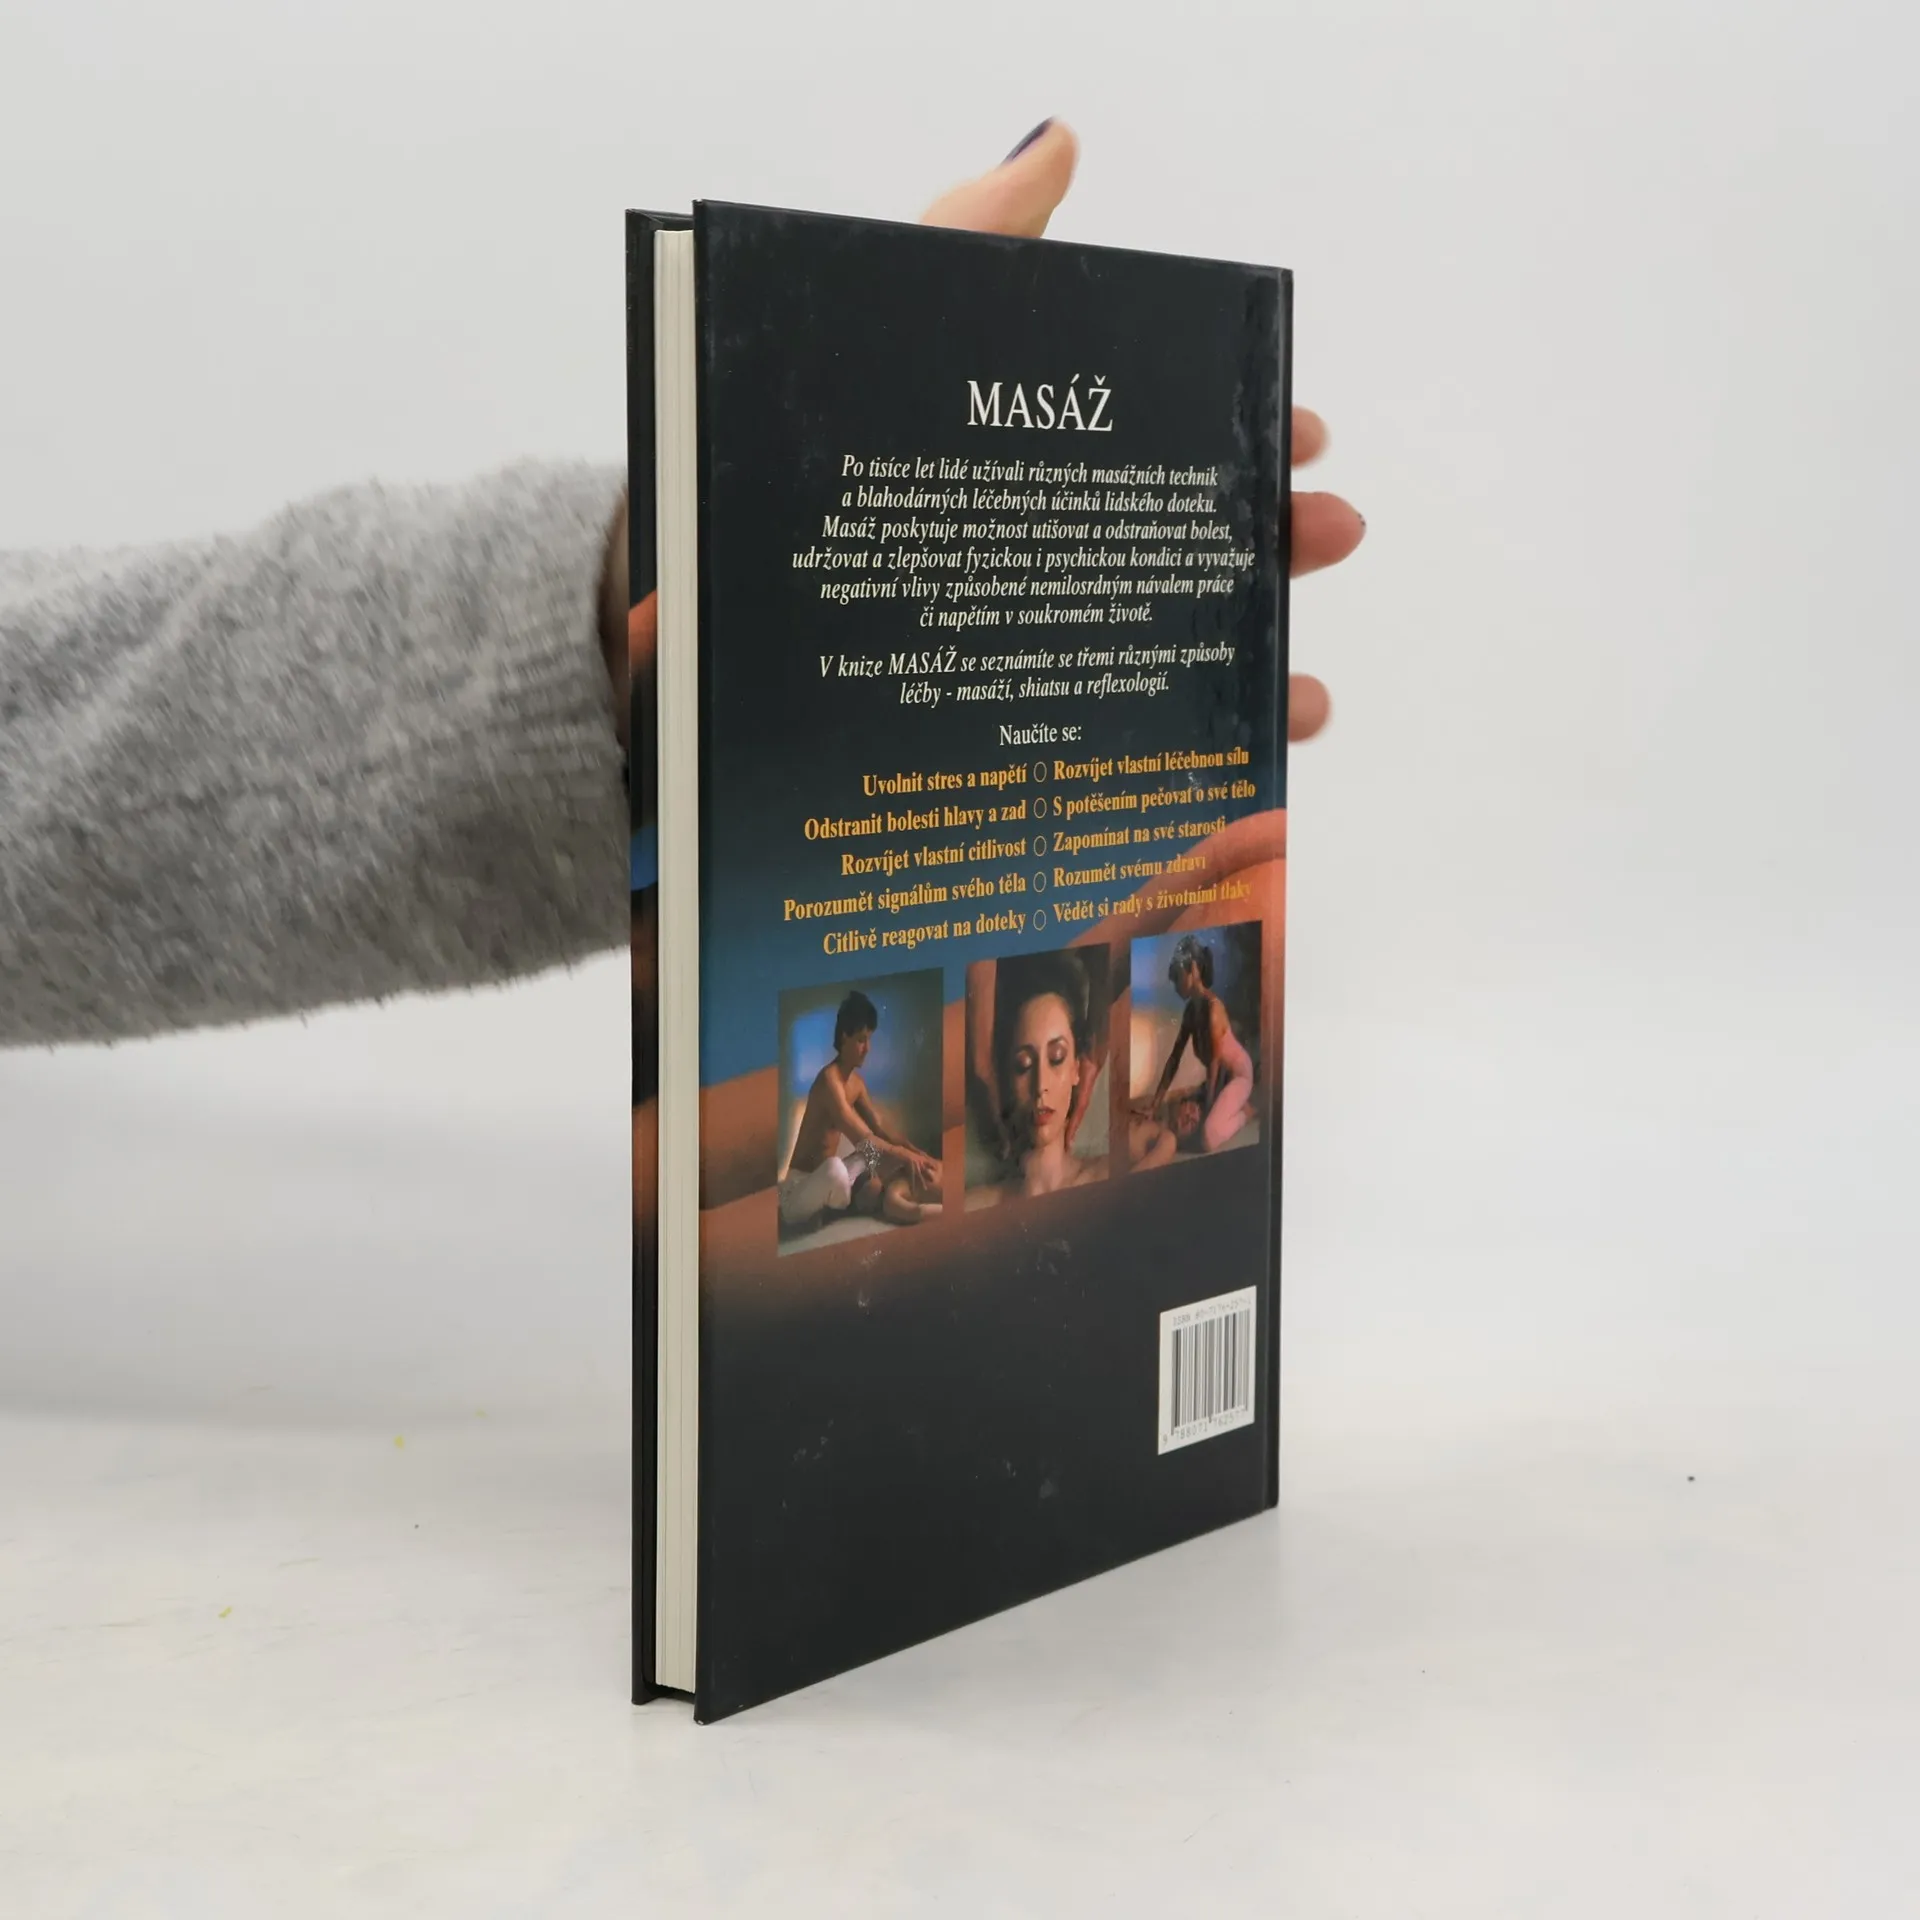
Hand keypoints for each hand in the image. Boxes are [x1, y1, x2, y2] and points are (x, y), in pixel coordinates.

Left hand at [609, 127, 1363, 742]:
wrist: (635, 634)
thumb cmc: (741, 477)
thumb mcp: (852, 344)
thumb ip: (956, 251)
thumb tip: (1057, 140)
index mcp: (994, 477)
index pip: (1131, 449)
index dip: (1224, 439)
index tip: (1296, 434)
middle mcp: (1003, 567)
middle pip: (1155, 554)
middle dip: (1259, 545)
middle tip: (1322, 531)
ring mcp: (987, 664)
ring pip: (1139, 668)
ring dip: (1240, 671)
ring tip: (1301, 687)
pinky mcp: (962, 757)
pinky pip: (1080, 767)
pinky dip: (1166, 774)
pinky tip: (1229, 775)